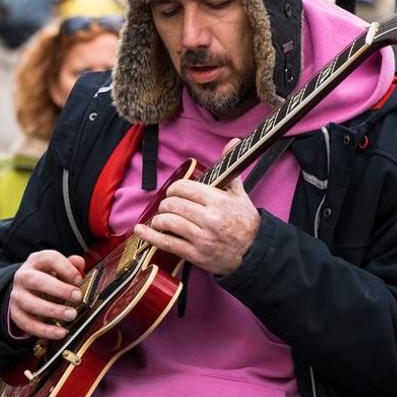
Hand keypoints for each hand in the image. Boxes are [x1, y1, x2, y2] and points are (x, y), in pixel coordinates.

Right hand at [9, 250, 85, 339]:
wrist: (26, 290)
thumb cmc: (48, 278)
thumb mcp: (59, 269)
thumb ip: (71, 265)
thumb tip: (79, 263)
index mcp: (36, 261)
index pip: (49, 259)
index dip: (65, 268)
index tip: (79, 279)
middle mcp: (23, 277)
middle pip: (36, 280)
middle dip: (58, 289)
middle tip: (77, 297)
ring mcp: (18, 296)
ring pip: (31, 304)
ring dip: (53, 310)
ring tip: (71, 315)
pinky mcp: (16, 314)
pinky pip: (28, 324)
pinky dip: (45, 330)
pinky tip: (61, 332)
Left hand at [133, 172, 260, 277]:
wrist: (255, 253)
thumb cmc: (245, 222)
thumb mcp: (239, 194)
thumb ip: (229, 169)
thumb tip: (232, 142)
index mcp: (218, 200)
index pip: (184, 188)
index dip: (174, 189)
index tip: (175, 193)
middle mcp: (209, 218)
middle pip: (173, 204)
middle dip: (166, 204)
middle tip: (168, 207)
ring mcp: (202, 238)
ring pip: (168, 222)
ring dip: (159, 219)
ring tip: (161, 220)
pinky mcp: (196, 254)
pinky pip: (167, 243)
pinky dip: (150, 236)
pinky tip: (141, 231)